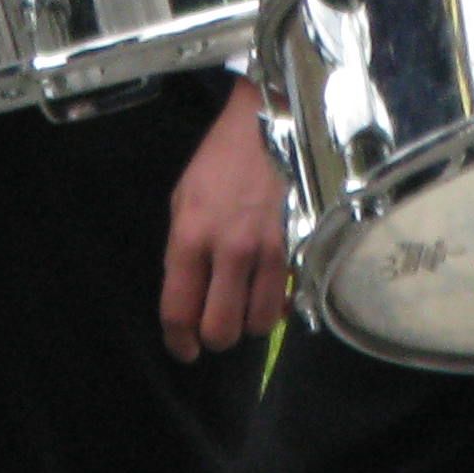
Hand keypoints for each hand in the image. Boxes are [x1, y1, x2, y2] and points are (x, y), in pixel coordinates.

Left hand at [159, 79, 290, 361]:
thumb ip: (181, 253)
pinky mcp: (295, 247)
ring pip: (257, 324)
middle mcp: (228, 248)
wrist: (265, 124)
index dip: (178, 341)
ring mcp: (266, 250)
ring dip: (246, 324)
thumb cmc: (217, 162)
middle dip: (213, 338)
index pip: (179, 310)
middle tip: (212, 325)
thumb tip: (188, 298)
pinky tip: (265, 292)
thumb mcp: (182, 200)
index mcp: (190, 235)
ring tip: (240, 305)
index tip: (183, 348)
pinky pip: (284, 301)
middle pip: (220, 330)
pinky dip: (273, 307)